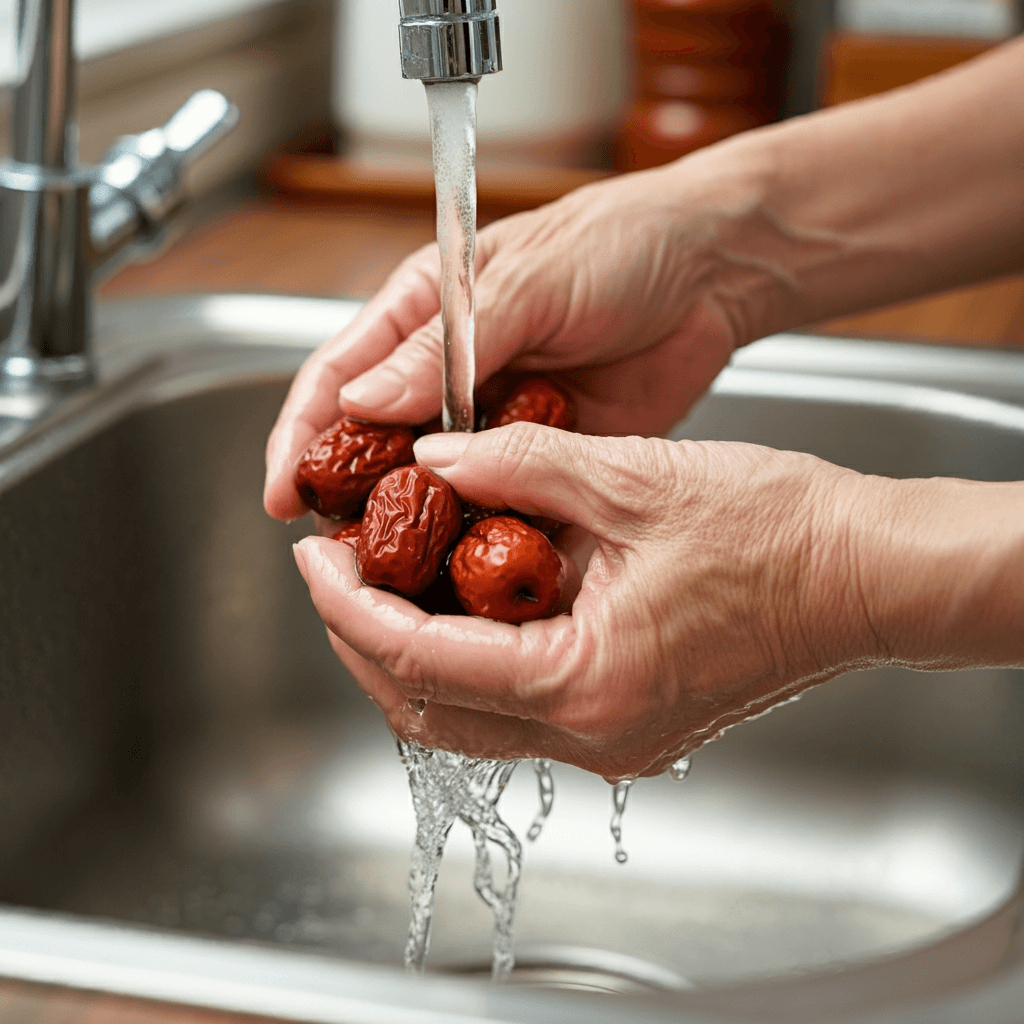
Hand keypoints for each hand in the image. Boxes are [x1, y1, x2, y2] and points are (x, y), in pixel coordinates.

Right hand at [265, 151, 771, 521]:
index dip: (300, 436)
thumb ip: (447, 345)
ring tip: (398, 577)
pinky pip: (500, 503)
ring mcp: (494, 421)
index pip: (338, 377)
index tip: (281, 494)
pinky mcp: (542, 456)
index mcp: (423, 315)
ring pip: (435, 484)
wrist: (712, 274)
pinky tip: (471, 567)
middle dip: (352, 498)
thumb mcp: (528, 281)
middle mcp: (448, 375)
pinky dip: (482, 533)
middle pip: (377, 445)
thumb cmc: (619, 244)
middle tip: (338, 555)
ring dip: (416, 526)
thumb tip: (364, 399)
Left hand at [292, 424, 882, 777]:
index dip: (348, 605)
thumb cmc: (777, 530)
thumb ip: (519, 461)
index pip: (419, 660)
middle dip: (363, 637)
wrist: (864, 574)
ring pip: (468, 717)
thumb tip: (437, 452)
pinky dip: (470, 657)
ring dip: (412, 652)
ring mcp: (611, 736)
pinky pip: (517, 705)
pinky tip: (463, 598)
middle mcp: (590, 730)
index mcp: (582, 679)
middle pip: (427, 710)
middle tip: (337, 568)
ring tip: (385, 578)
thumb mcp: (634, 477)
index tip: (313, 555)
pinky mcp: (629, 720)